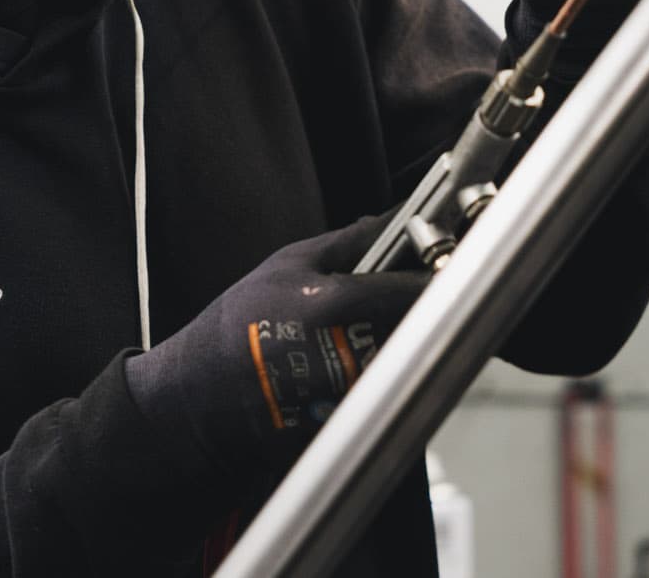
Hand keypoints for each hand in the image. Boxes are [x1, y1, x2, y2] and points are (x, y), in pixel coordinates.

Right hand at [125, 213, 425, 471]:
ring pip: (404, 365)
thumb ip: (345, 243)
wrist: (198, 397)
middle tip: (411, 302)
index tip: (450, 270)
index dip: (436, 281)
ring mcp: (350, 397)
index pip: (410, 291)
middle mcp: (347, 353)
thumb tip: (392, 220)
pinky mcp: (347, 427)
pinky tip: (351, 371)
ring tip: (366, 339)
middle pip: (416, 330)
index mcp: (332, 305)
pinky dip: (379, 381)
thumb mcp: (285, 266)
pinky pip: (382, 397)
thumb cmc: (237, 326)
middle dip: (418, 316)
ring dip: (401, 348)